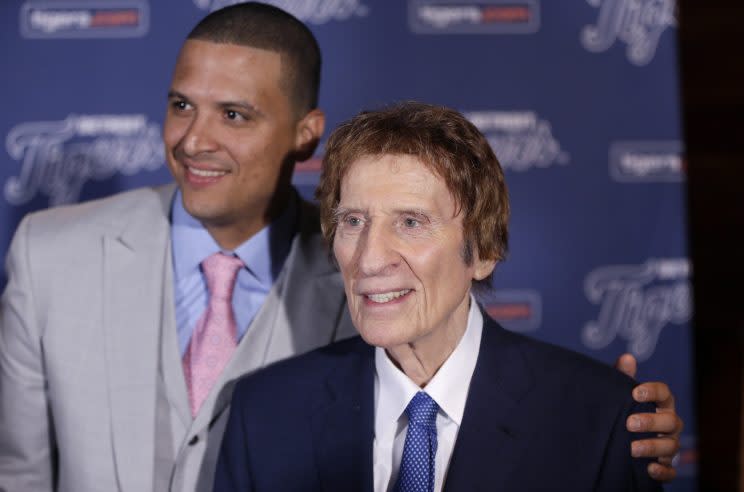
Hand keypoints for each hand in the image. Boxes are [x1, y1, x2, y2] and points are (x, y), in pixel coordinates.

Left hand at [615, 353, 682, 481]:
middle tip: (630, 424)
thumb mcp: (621, 394)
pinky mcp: (665, 464)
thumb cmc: (624, 409)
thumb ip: (623, 376)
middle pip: (671, 421)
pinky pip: (671, 470)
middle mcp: (669, 423)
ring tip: (632, 448)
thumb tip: (627, 358)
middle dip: (652, 422)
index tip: (635, 393)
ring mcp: (669, 444)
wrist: (620, 436)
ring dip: (653, 447)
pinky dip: (663, 471)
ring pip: (671, 446)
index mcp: (661, 403)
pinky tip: (649, 469)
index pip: (665, 394)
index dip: (653, 391)